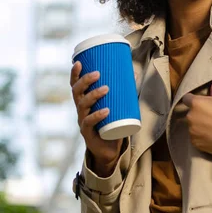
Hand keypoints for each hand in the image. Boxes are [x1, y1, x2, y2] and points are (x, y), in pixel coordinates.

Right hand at [70, 61, 123, 176]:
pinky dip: (97, 115)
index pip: (75, 85)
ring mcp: (83, 122)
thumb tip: (135, 73)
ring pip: (82, 106)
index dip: (75, 74)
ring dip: (93, 95)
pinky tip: (106, 110)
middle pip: (76, 93)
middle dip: (85, 81)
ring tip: (106, 88)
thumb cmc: (111, 123)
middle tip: (98, 74)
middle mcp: (80, 110)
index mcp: (84, 101)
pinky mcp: (88, 134)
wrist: (109, 150)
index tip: (79, 62)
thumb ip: (124, 91)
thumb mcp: (116, 106)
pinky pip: (89, 123)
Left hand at [181, 80, 211, 157]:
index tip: (200, 104)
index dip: (192, 100)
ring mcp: (192, 131)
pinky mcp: (194, 142)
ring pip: (192, 125)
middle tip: (210, 116)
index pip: (186, 98)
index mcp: (196, 103)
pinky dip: (200, 136)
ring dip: (198, 125)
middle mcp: (191, 117)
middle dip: (197, 113)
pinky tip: (211, 135)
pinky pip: (195, 137)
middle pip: (190, 113)